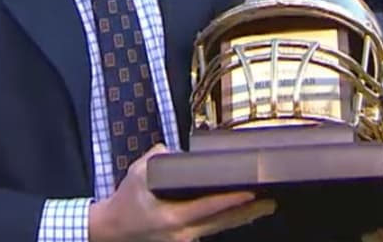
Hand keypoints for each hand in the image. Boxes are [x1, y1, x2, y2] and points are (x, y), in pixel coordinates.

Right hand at [88, 146, 275, 241]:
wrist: (112, 231)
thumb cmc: (125, 201)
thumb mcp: (137, 174)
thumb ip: (157, 159)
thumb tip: (176, 150)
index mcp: (172, 218)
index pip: (208, 207)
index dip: (231, 200)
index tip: (251, 192)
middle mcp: (183, 234)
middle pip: (223, 223)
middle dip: (249, 212)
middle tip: (270, 201)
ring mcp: (186, 241)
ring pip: (221, 229)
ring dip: (243, 217)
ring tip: (265, 205)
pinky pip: (212, 231)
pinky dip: (228, 221)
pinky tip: (243, 213)